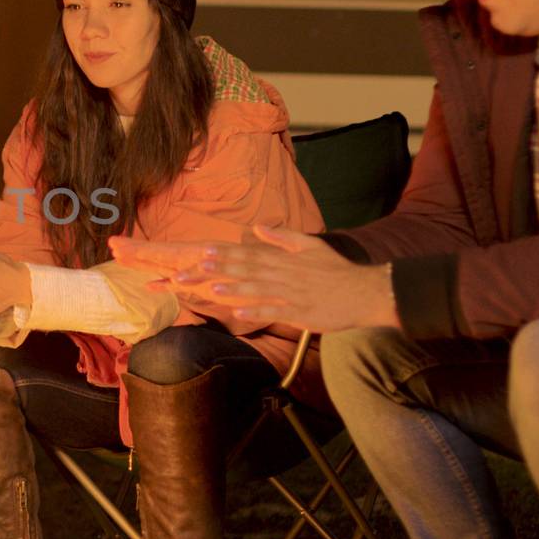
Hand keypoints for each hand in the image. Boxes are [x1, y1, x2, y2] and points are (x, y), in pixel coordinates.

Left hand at [111, 226, 397, 332]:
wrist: (367, 291)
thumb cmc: (335, 273)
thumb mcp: (308, 247)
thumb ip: (281, 237)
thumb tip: (258, 228)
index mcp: (274, 258)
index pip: (236, 255)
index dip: (209, 256)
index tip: (184, 257)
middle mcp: (274, 271)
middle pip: (232, 269)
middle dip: (202, 270)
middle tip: (170, 272)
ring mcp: (284, 290)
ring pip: (246, 287)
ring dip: (219, 286)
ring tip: (193, 287)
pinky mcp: (297, 309)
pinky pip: (269, 308)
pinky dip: (250, 309)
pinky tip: (230, 311)